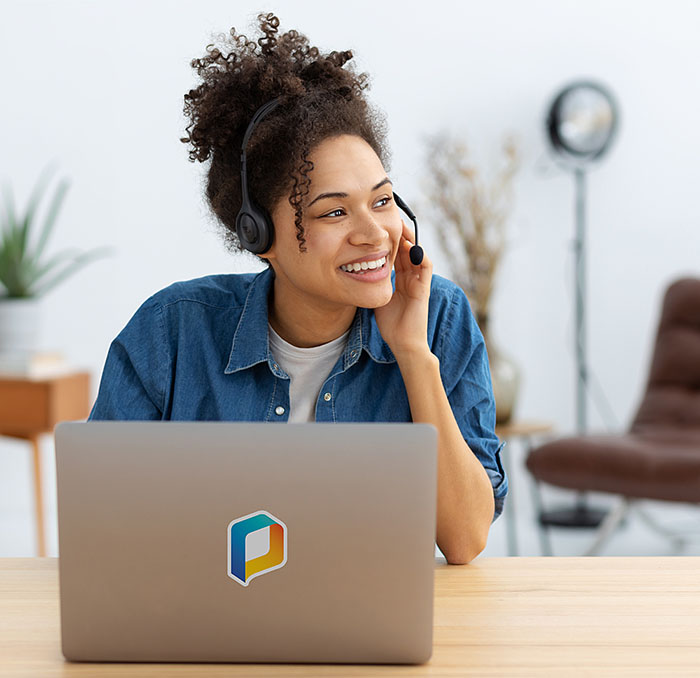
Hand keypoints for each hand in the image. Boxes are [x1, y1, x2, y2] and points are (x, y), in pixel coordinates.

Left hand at [373, 219, 432, 358]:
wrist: (403, 344)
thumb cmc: (391, 325)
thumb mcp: (377, 298)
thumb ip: (370, 285)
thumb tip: (354, 274)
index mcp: (401, 280)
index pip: (395, 254)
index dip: (389, 240)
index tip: (379, 227)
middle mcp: (411, 278)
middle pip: (406, 249)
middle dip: (399, 233)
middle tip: (390, 218)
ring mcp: (418, 282)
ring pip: (416, 253)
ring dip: (409, 238)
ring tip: (400, 225)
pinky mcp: (424, 288)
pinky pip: (425, 265)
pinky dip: (419, 254)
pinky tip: (409, 245)